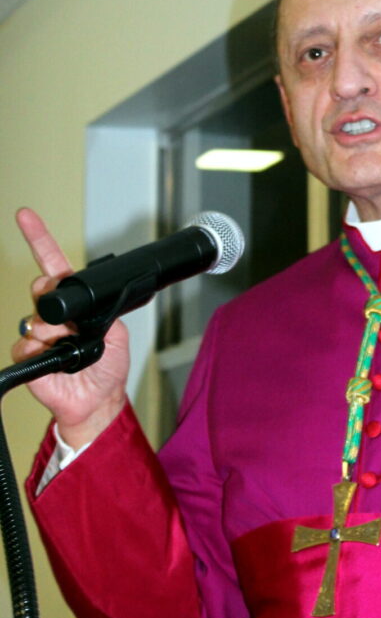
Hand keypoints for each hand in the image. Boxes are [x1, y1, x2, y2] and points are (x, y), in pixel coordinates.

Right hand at [12, 208, 128, 448]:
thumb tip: (88, 304)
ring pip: (35, 319)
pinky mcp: (29, 355)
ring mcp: (39, 334)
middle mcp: (54, 316)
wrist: (97, 401)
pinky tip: (54, 359)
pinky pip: (27, 344)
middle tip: (66, 318)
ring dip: (53, 332)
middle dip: (50, 295)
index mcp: (76, 306)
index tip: (26, 216)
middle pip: (40, 288)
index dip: (40, 240)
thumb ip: (103, 312)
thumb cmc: (108, 370)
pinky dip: (41, 351)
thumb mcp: (117, 334)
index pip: (54, 266)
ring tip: (69, 347)